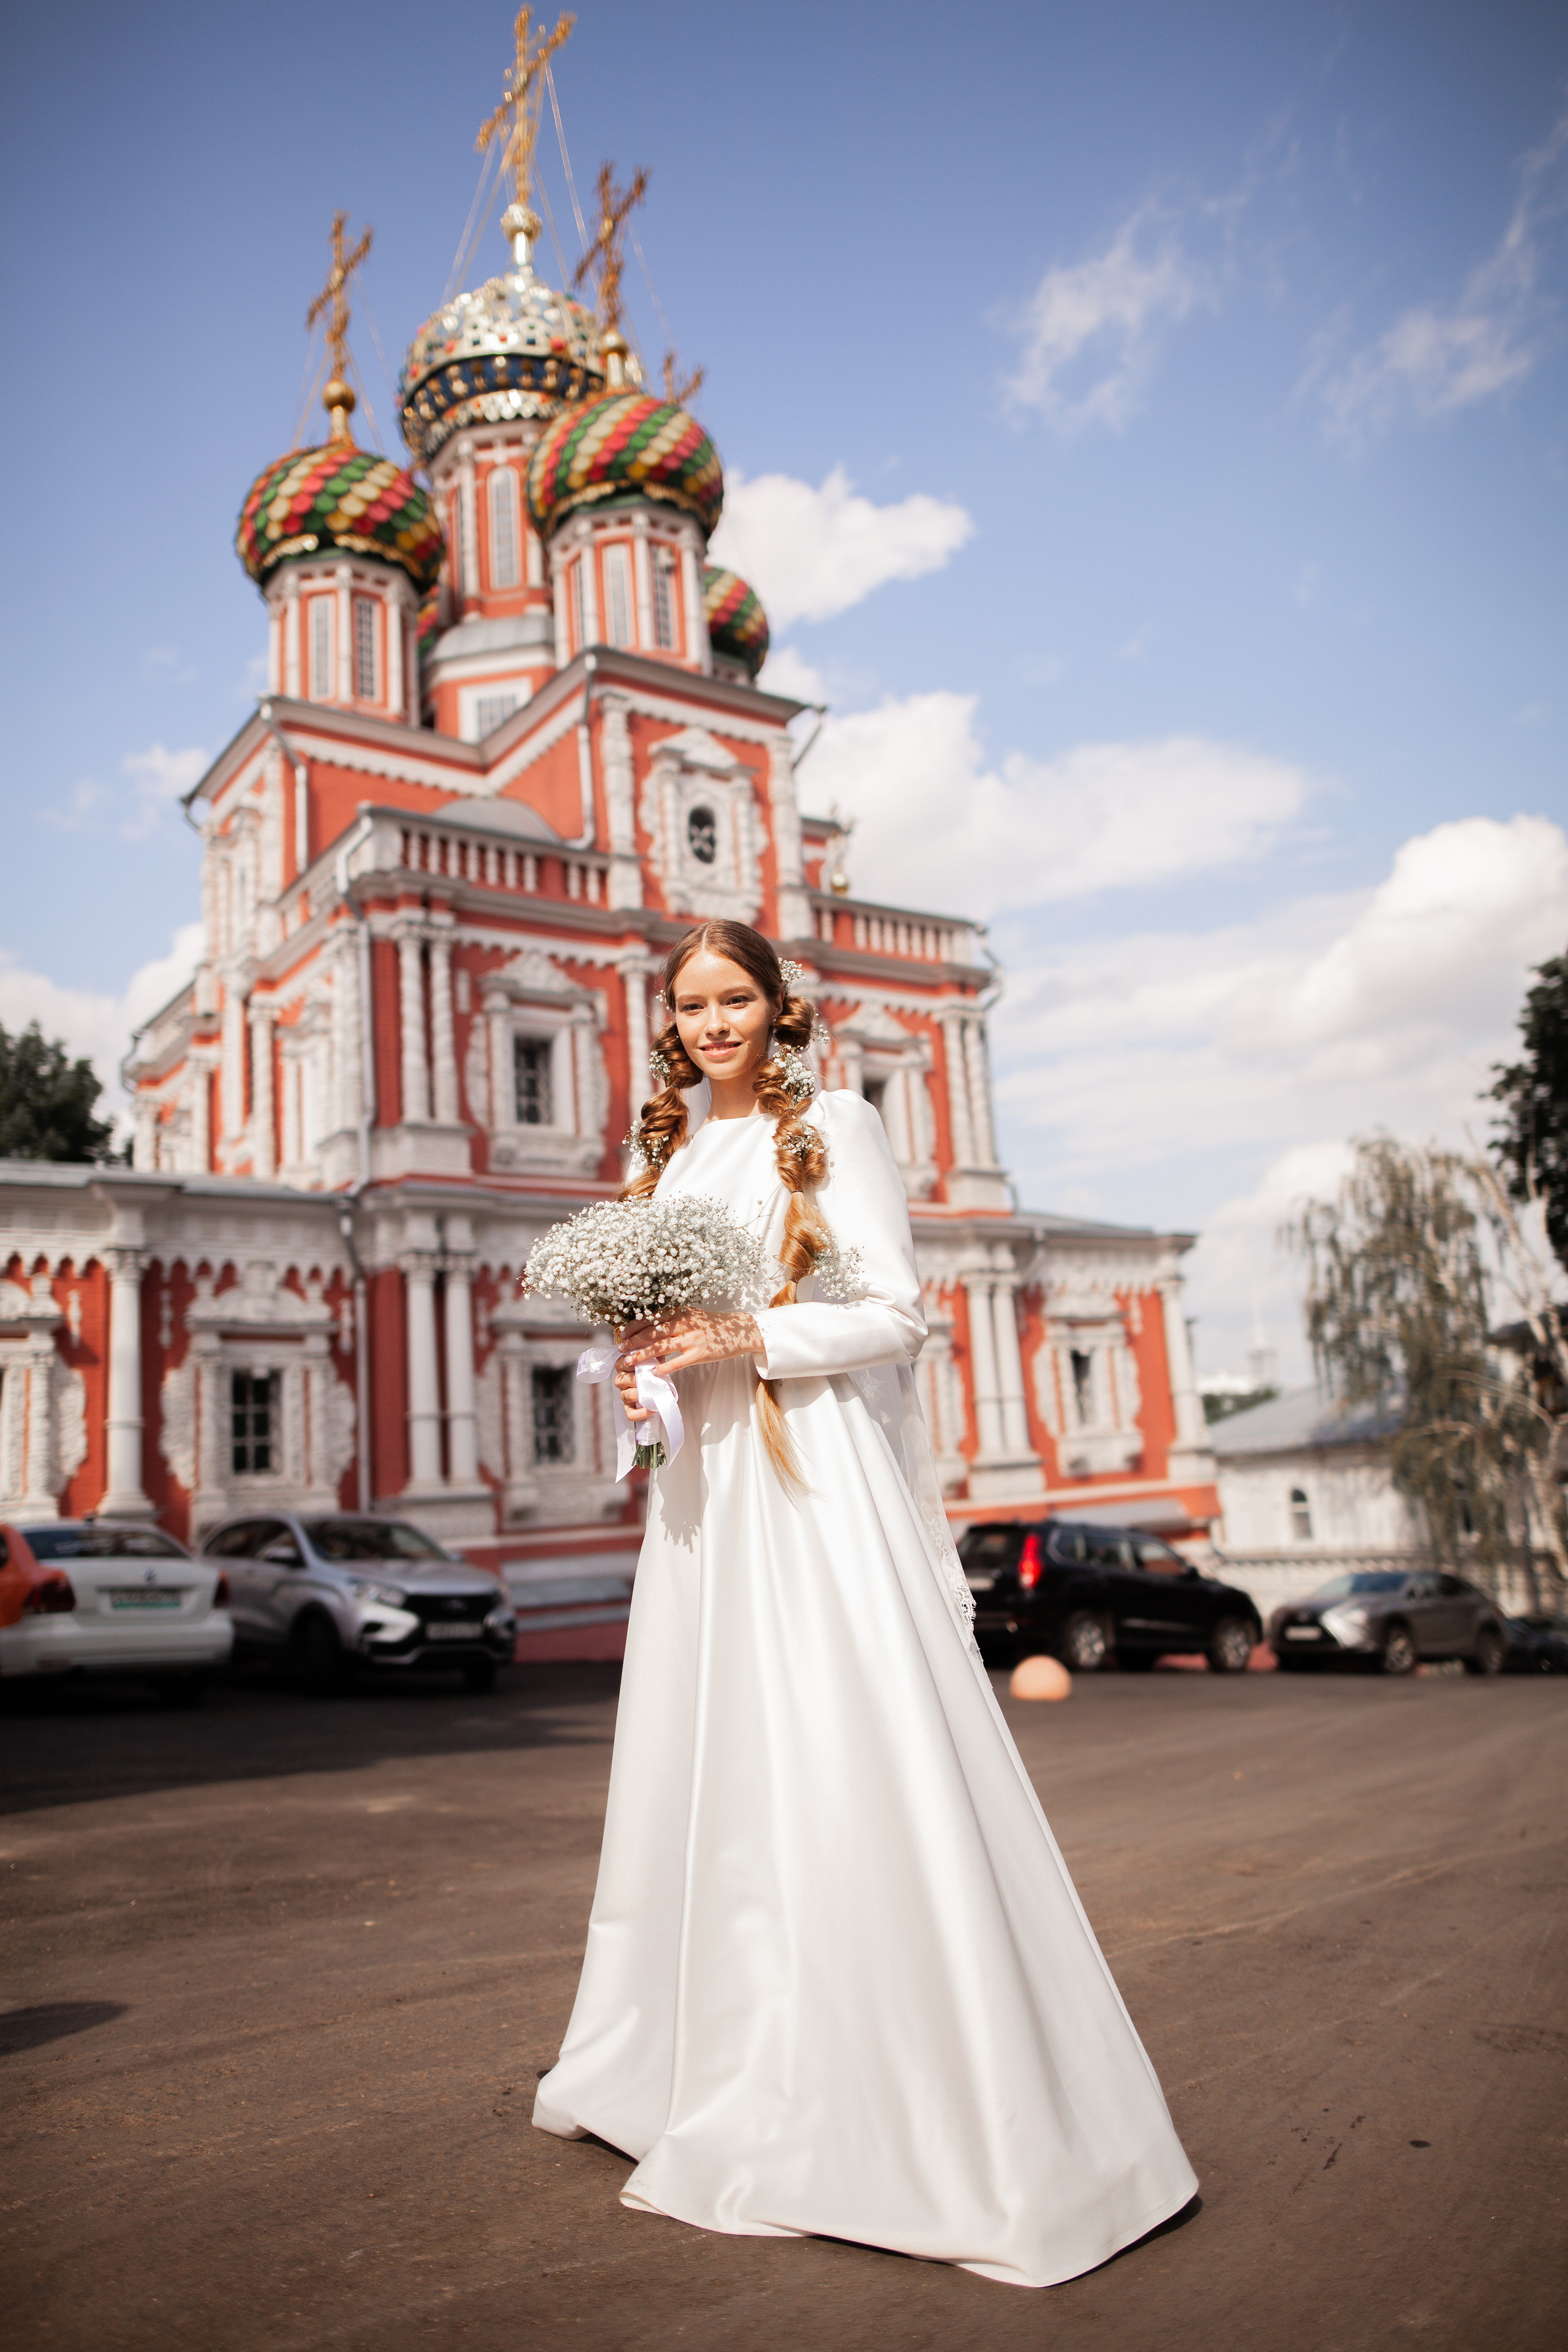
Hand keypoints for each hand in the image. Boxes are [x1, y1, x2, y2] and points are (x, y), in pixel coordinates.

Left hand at [614, 1310, 763, 1419]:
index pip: (650, 1318)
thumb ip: (671, 1319)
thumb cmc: (710, 1325)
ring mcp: (692, 1338)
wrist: (737, 1331)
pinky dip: (664, 1367)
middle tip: (620, 1350)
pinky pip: (678, 1362)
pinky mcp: (700, 1353)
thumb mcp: (690, 1315)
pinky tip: (654, 1372)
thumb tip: (647, 1327)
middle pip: (652, 1332)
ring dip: (642, 1355)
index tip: (621, 1335)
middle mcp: (684, 1323)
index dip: (633, 1327)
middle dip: (633, 1342)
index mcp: (680, 1312)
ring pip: (661, 1347)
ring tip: (629, 1362)